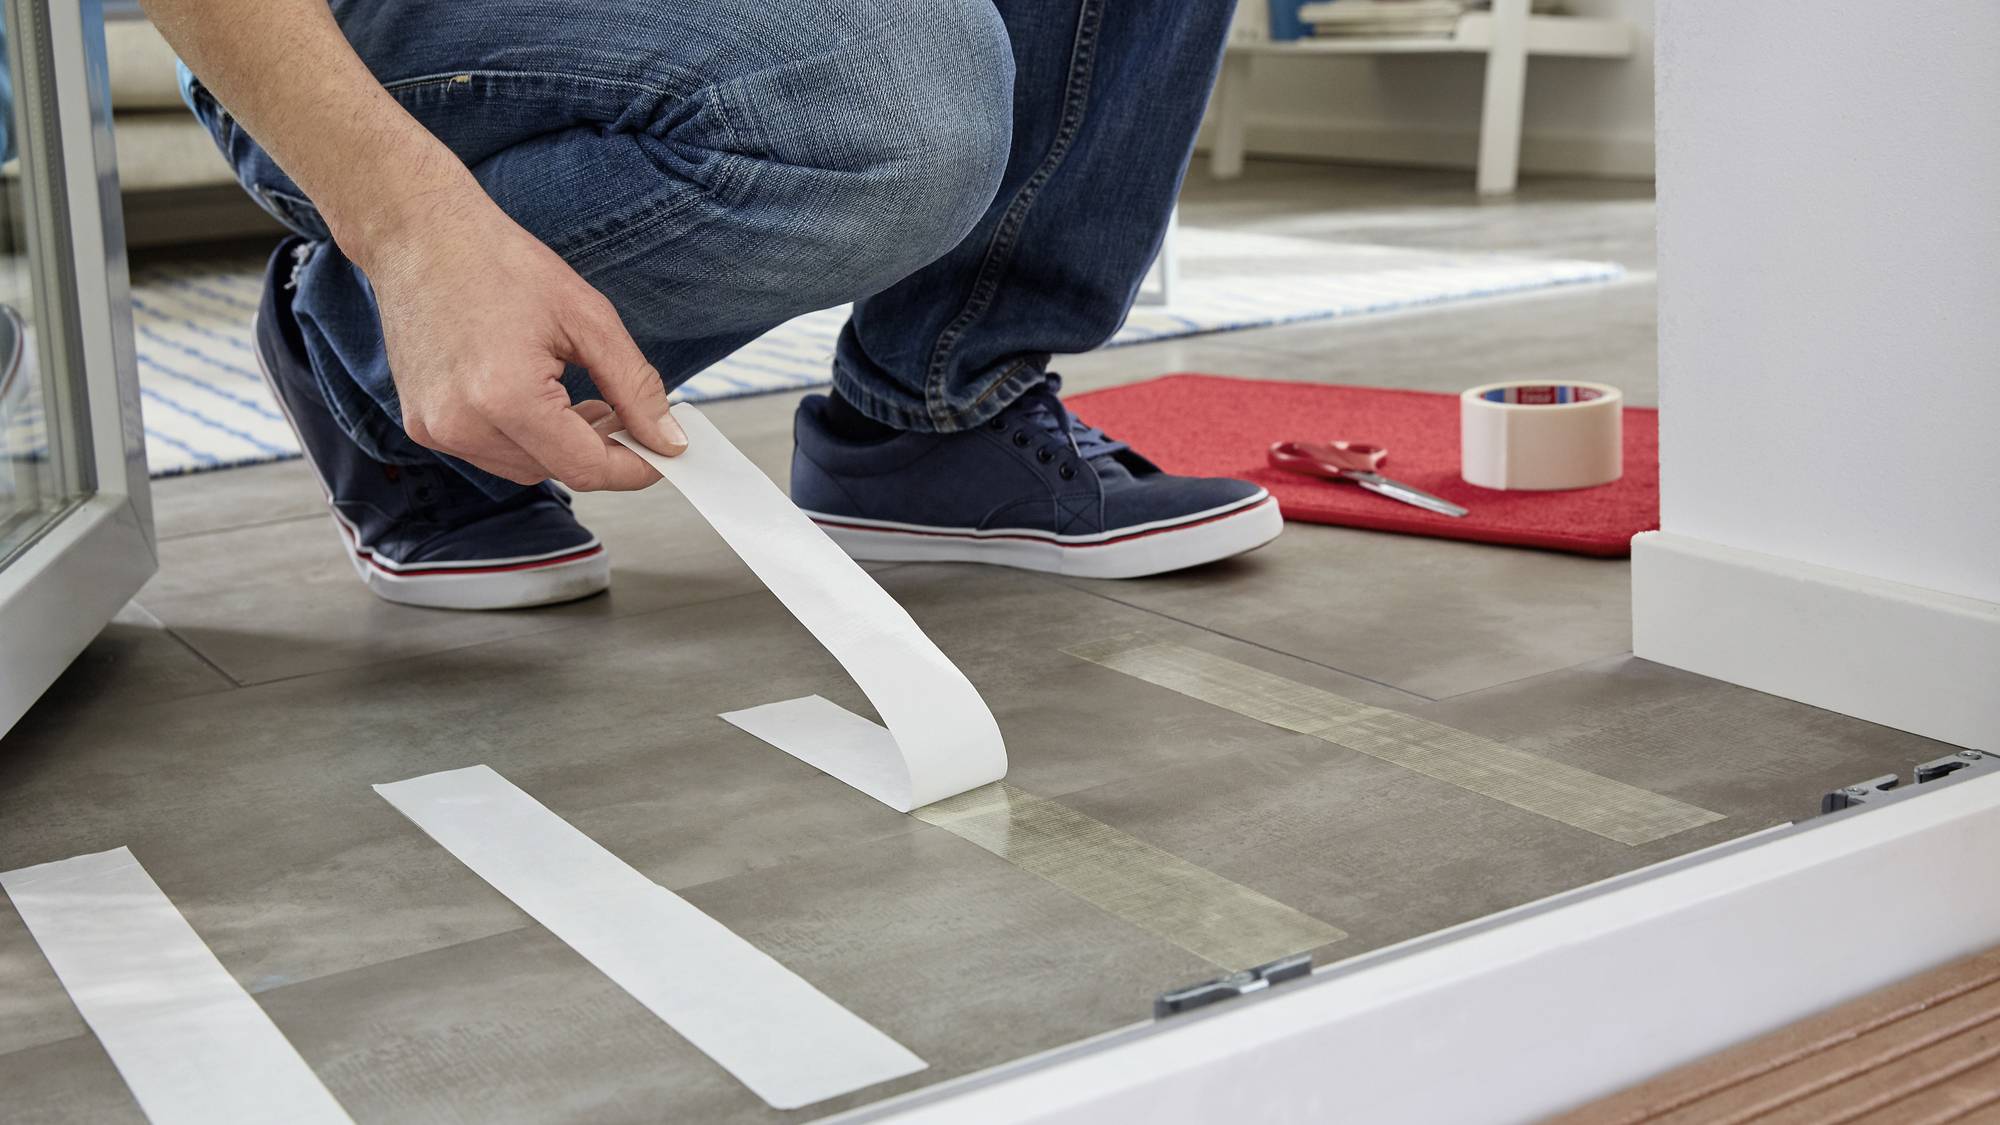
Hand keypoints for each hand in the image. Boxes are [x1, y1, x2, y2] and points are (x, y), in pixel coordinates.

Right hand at [360, 189, 684, 489]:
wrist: (418, 234)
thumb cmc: (497, 262)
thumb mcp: (588, 318)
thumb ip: (635, 386)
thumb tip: (669, 440)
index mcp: (504, 397)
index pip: (586, 468)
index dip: (634, 468)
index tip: (662, 453)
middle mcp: (461, 424)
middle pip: (557, 472)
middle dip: (600, 450)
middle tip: (624, 412)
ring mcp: (435, 429)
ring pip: (526, 469)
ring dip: (562, 446)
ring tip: (577, 397)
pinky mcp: (422, 425)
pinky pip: (492, 453)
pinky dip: (525, 437)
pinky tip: (536, 397)